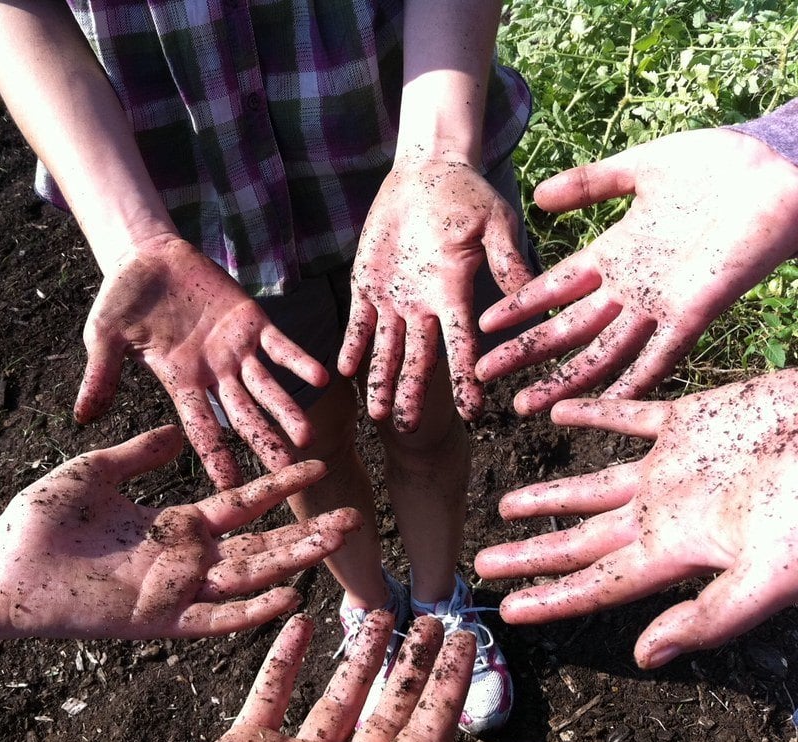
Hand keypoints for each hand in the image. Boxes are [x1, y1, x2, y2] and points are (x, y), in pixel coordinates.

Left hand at [0, 425, 360, 639]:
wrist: (1, 565)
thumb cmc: (42, 518)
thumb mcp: (98, 471)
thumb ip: (140, 453)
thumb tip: (178, 427)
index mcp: (174, 522)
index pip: (243, 502)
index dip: (279, 485)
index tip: (316, 464)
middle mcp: (184, 557)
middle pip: (260, 543)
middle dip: (305, 531)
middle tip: (353, 516)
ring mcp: (174, 588)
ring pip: (248, 576)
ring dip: (294, 562)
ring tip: (336, 542)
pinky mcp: (155, 619)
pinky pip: (214, 617)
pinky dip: (251, 610)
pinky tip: (290, 597)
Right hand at [74, 235, 329, 488]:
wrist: (147, 256)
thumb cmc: (121, 299)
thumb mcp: (104, 337)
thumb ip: (101, 375)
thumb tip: (80, 417)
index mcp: (180, 381)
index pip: (201, 426)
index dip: (216, 456)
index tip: (231, 487)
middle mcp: (213, 372)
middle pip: (242, 415)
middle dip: (262, 442)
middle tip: (285, 474)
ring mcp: (235, 348)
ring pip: (267, 386)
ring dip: (286, 410)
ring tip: (306, 437)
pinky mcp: (252, 320)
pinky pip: (280, 344)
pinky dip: (299, 360)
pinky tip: (321, 377)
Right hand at [183, 611, 475, 741]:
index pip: (424, 737)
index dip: (447, 690)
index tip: (466, 643)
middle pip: (387, 713)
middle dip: (412, 665)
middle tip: (432, 618)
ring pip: (335, 701)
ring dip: (357, 657)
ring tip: (379, 612)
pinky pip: (270, 699)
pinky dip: (283, 662)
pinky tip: (298, 624)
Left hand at [339, 158, 531, 426]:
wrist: (428, 173)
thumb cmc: (468, 196)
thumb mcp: (494, 225)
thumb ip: (507, 259)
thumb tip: (534, 293)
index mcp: (456, 295)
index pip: (462, 345)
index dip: (465, 379)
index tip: (473, 412)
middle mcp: (425, 306)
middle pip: (419, 359)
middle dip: (413, 393)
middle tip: (406, 428)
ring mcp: (395, 298)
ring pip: (387, 349)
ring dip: (382, 379)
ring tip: (377, 412)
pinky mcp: (367, 285)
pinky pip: (358, 323)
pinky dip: (353, 345)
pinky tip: (346, 370)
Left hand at [474, 370, 797, 667]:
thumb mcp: (769, 574)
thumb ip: (709, 616)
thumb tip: (645, 658)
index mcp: (678, 549)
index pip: (598, 583)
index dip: (553, 598)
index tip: (506, 609)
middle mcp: (667, 511)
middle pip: (582, 539)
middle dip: (533, 552)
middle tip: (482, 562)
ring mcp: (676, 465)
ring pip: (594, 483)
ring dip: (550, 493)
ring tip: (506, 502)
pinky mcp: (691, 418)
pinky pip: (629, 415)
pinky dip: (593, 412)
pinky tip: (556, 412)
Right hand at [476, 128, 797, 414]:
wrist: (777, 166)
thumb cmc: (716, 164)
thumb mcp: (640, 169)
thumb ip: (590, 184)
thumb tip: (537, 196)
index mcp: (616, 253)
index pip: (555, 287)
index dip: (520, 307)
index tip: (484, 326)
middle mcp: (632, 286)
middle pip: (567, 328)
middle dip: (526, 354)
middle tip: (484, 377)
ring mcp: (662, 303)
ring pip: (602, 351)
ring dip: (565, 379)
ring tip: (525, 405)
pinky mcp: (696, 311)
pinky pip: (661, 354)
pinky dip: (633, 378)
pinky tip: (604, 399)